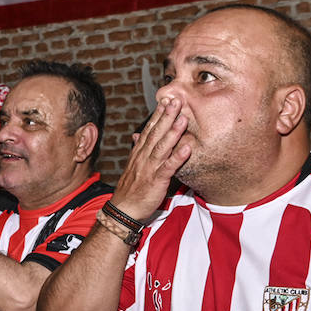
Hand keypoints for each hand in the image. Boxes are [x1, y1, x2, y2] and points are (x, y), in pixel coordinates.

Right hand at [112, 96, 190, 219]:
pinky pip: (168, 168)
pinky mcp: (156, 181)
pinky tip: (187, 148)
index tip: (166, 100)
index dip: (157, 115)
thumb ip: (138, 150)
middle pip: (155, 133)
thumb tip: (137, 135)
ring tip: (183, 118)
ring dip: (172, 132)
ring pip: (161, 147)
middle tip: (175, 100)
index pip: (148, 130)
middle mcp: (143, 158)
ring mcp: (149, 168)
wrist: (123, 210)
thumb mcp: (133, 166)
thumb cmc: (131, 189)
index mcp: (139, 153)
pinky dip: (177, 157)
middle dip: (165, 116)